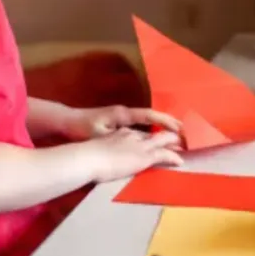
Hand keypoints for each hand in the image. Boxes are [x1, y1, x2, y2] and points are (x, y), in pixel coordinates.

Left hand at [62, 105, 182, 142]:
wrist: (67, 122)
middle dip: (169, 124)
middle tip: (186, 133)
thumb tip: (134, 138)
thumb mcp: (99, 133)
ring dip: (162, 129)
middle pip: (153, 118)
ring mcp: (123, 119)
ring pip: (148, 123)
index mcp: (123, 114)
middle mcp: (126, 114)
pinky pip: (142, 128)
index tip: (179, 127)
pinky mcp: (119, 125)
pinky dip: (153, 132)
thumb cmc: (82, 127)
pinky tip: (158, 141)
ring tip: (178, 137)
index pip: (149, 116)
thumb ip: (116, 136)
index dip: (165, 121)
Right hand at [87, 128, 183, 182]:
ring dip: (175, 143)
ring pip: (164, 140)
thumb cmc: (87, 157)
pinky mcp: (144, 156)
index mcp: (120, 133)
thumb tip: (108, 161)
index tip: (158, 139)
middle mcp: (132, 135)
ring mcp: (139, 145)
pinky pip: (164, 154)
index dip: (151, 136)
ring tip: (186, 147)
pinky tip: (180, 161)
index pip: (141, 133)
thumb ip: (107, 152)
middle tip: (179, 139)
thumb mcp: (99, 150)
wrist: (88, 158)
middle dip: (168, 135)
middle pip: (154, 133)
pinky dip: (173, 156)